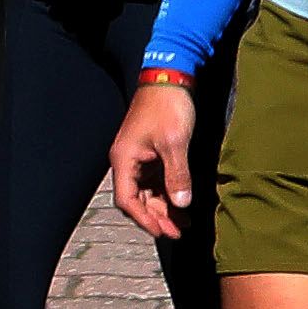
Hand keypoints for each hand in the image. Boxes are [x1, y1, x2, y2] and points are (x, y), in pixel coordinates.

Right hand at [104, 71, 199, 241]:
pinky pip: (156, 180)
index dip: (145, 219)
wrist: (170, 76)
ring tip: (183, 223)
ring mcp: (139, 157)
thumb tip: (181, 204)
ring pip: (148, 192)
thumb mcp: (174, 143)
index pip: (128, 200)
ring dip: (164, 208)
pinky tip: (182, 204)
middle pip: (137, 200)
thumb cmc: (167, 106)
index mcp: (124, 159)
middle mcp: (127, 161)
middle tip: (177, 232)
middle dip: (156, 217)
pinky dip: (168, 193)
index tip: (163, 231)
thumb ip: (177, 176)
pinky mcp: (151, 152)